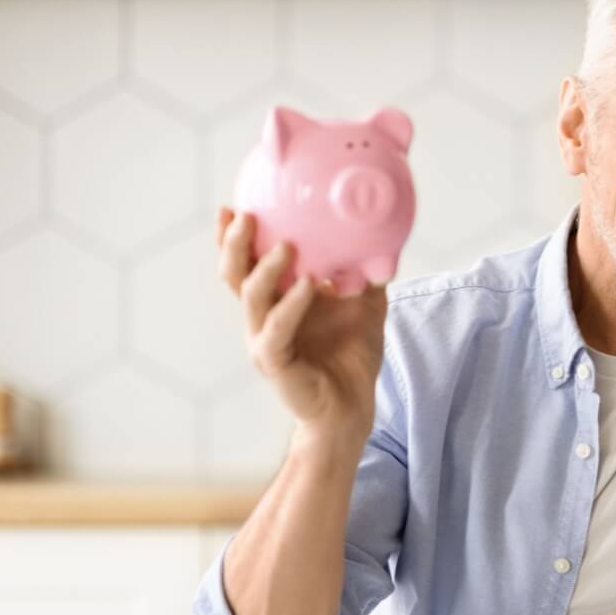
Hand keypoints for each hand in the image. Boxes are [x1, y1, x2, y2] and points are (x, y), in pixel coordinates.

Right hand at [216, 206, 387, 441]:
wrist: (351, 409)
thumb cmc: (352, 359)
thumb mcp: (365, 307)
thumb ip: (366, 276)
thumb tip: (383, 238)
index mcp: (276, 303)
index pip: (246, 265)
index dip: (232, 239)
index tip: (233, 206)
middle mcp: (262, 319)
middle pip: (234, 275)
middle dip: (235, 244)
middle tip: (247, 215)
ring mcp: (265, 341)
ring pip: (251, 298)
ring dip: (267, 269)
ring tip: (284, 246)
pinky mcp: (275, 363)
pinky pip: (277, 329)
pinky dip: (291, 305)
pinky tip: (309, 285)